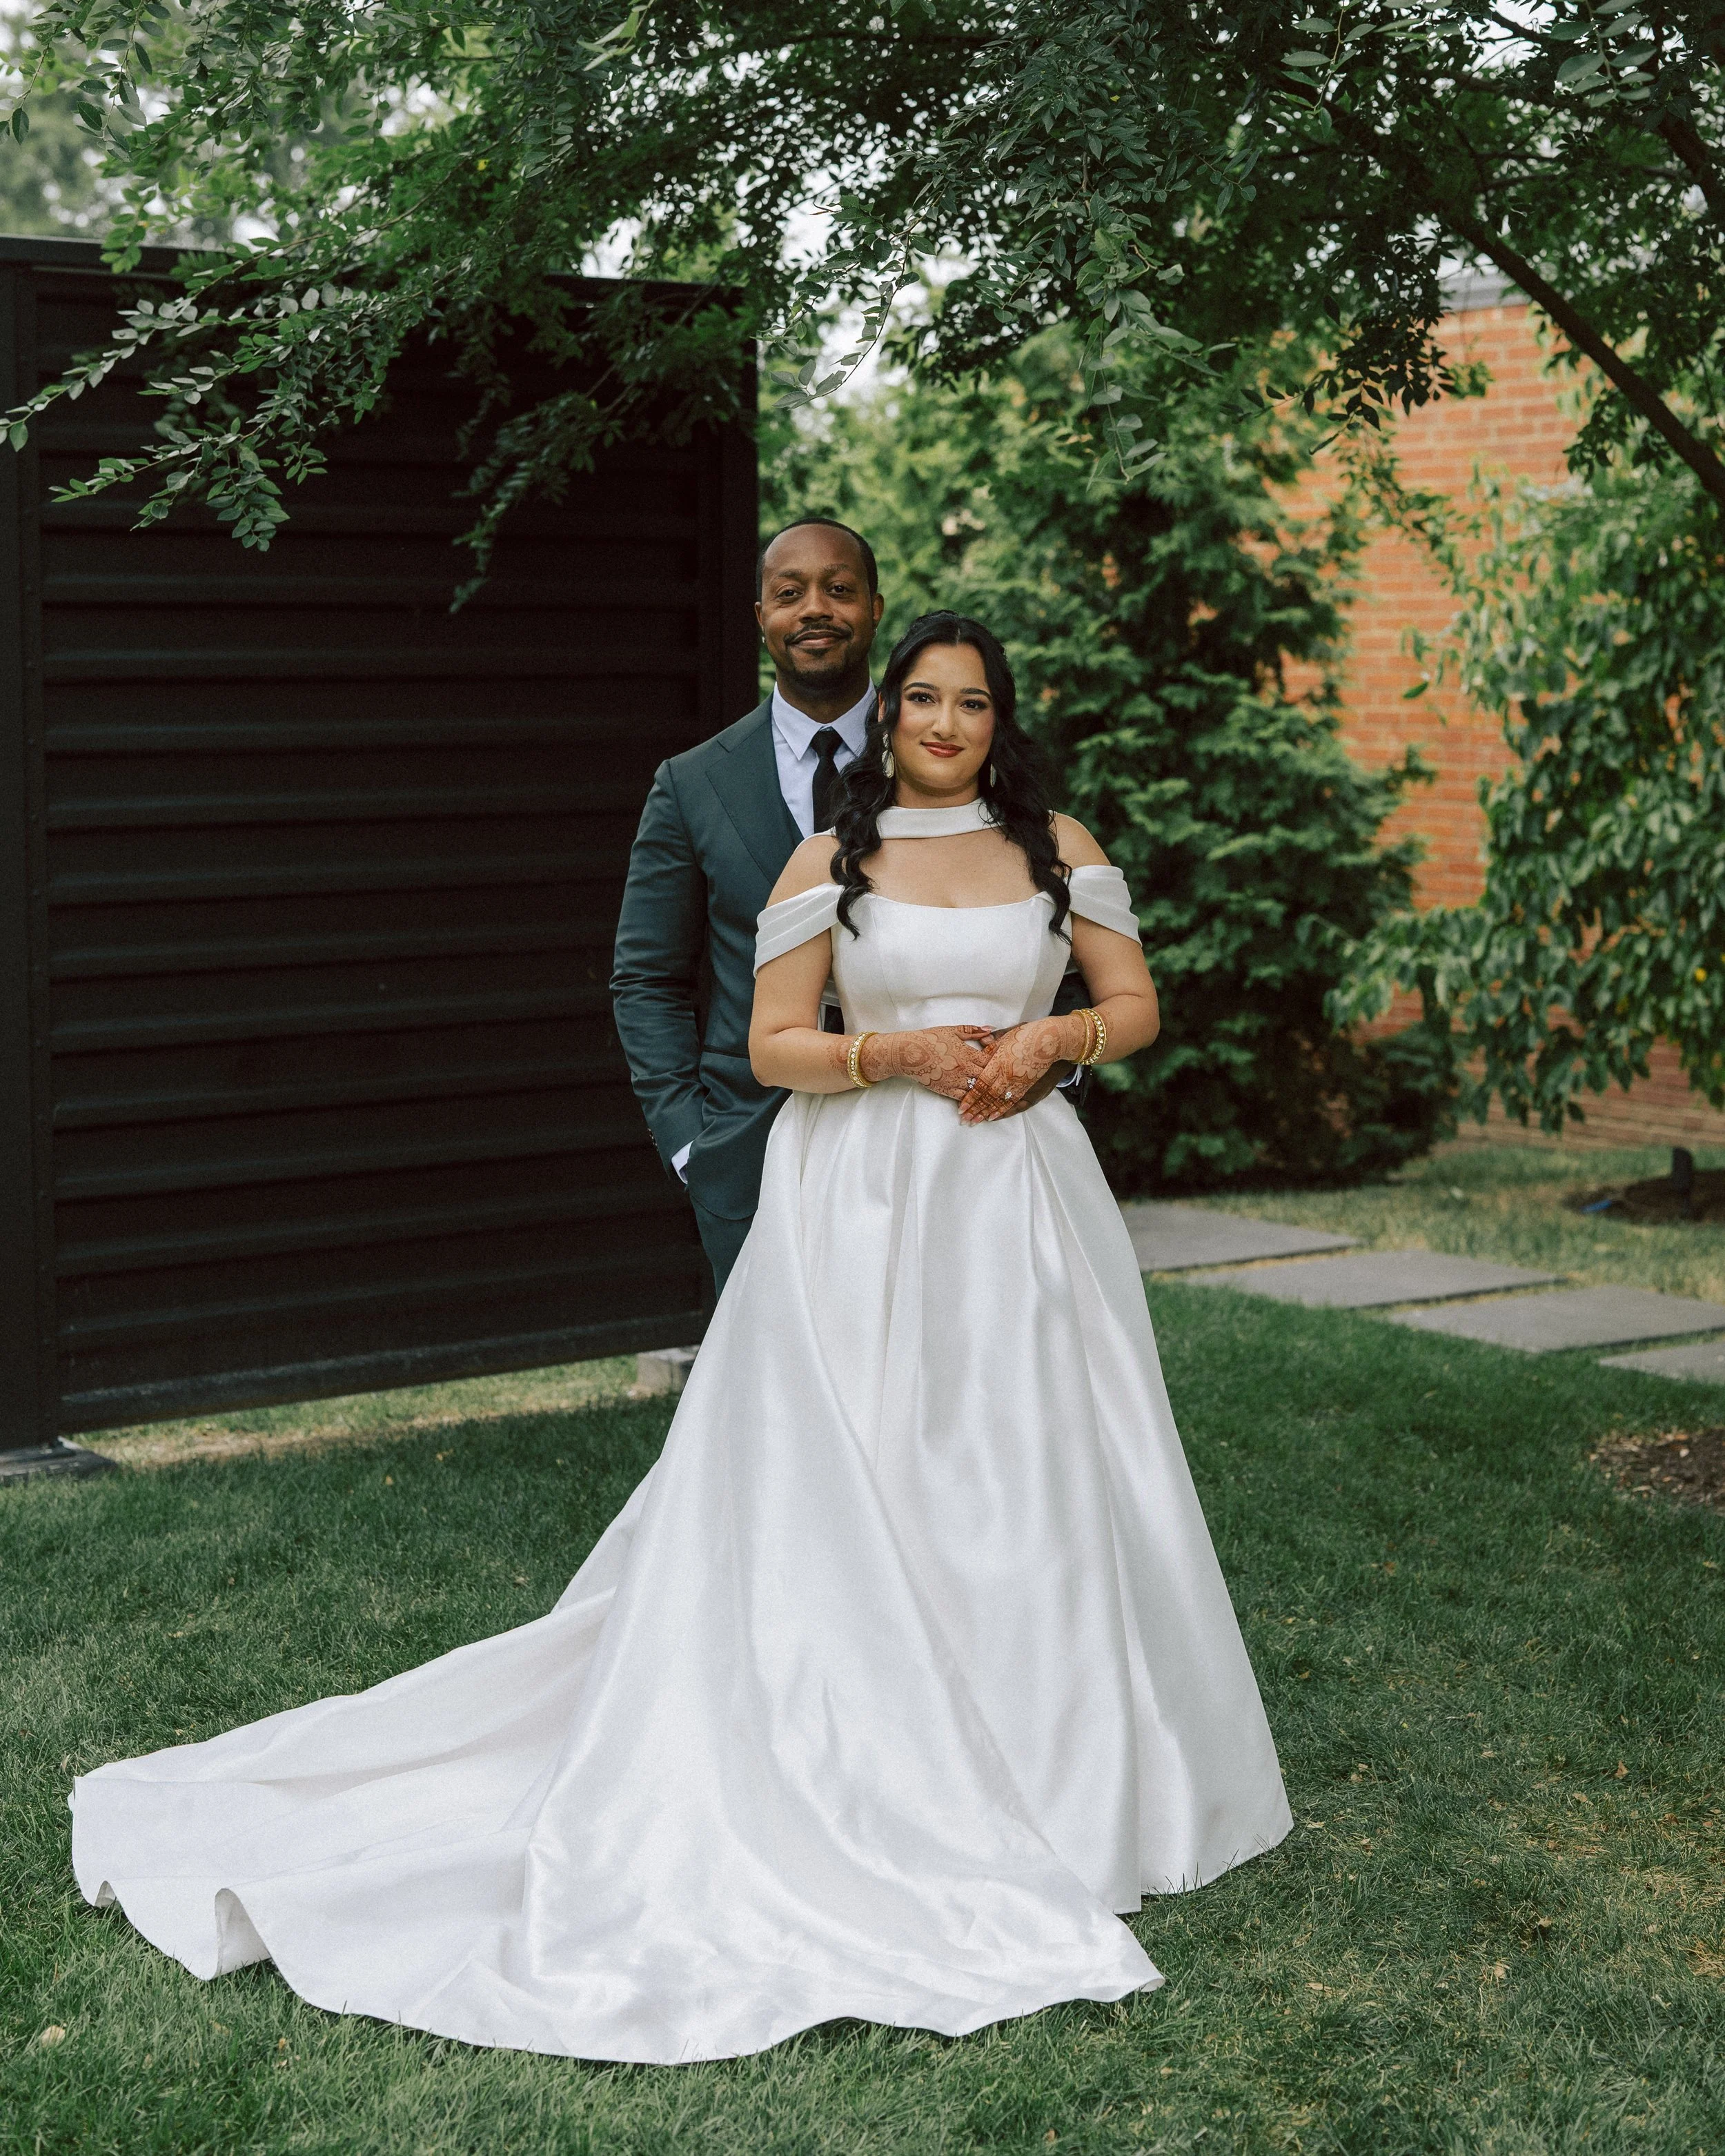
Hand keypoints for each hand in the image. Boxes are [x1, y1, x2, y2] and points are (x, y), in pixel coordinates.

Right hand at [867, 1025, 995, 1100]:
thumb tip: (990, 1028)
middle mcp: (964, 1069)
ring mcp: (956, 1081)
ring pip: (977, 1090)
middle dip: (995, 1078)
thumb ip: (973, 1030)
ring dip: (985, 1091)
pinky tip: (977, 1100)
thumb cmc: (930, 1039)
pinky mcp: (946, 1090)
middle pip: (987, 1077)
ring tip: (993, 1093)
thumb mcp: (952, 1030)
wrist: (909, 1053)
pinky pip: (963, 1098)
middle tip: (1002, 1080)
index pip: (991, 1061)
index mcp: (968, 1054)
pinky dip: (971, 1099)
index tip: (1003, 1064)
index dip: (999, 1063)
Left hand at [958, 1015, 1082, 1124]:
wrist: (1053, 1041)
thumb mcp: (1008, 1035)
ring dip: (986, 1112)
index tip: (961, 1107)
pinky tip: (993, 1117)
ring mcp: (1018, 1084)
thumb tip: (981, 1042)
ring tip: (974, 1121)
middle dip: (975, 1109)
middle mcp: (1007, 1076)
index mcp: (999, 1062)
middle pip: (988, 1097)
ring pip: (999, 1102)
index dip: (970, 1097)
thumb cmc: (1030, 1035)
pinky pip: (1013, 1103)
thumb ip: (993, 1042)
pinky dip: (1002, 1111)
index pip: (981, 1084)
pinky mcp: (1028, 1088)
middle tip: (964, 1119)